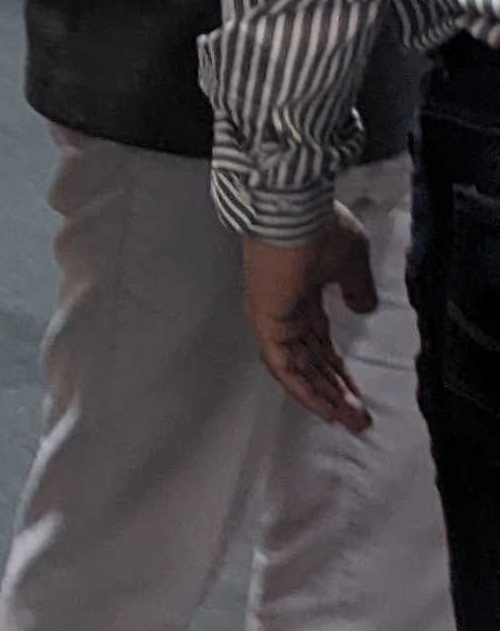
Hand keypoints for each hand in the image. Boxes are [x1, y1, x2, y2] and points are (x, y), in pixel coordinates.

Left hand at [242, 214, 378, 432]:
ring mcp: (272, 318)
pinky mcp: (267, 322)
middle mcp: (284, 311)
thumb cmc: (321, 228)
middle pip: (310, 361)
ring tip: (350, 420)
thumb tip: (363, 307)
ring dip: (323, 395)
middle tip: (358, 418)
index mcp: (301, 296)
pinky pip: (284, 364)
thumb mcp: (350, 261)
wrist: (293, 210)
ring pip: (297, 368)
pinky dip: (304, 388)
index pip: (319, 342)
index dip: (337, 369)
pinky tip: (325, 407)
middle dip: (334, 390)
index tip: (357, 393)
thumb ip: (355, 287)